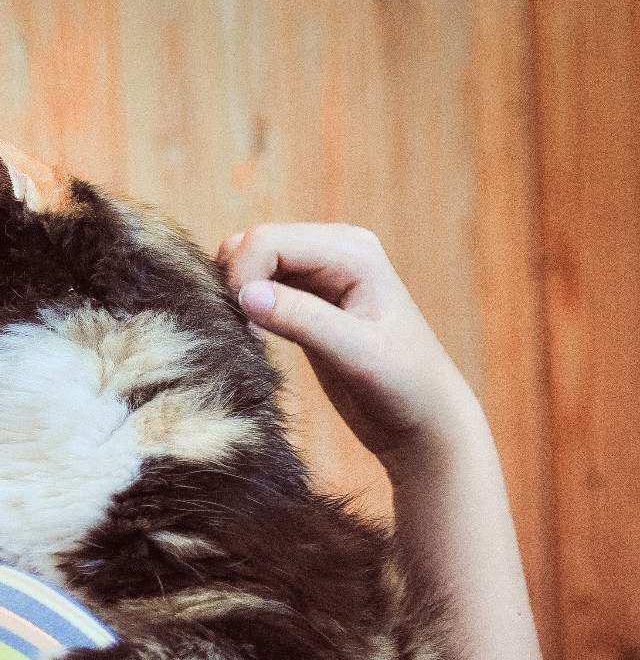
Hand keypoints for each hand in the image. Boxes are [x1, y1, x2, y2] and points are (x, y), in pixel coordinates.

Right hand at [218, 223, 481, 475]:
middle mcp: (333, 250)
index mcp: (351, 251)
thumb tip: (246, 295)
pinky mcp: (307, 298)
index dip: (242, 279)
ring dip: (238, 298)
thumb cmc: (403, 387)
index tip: (246, 331)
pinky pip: (257, 286)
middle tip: (247, 335)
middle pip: (252, 244)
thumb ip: (302, 319)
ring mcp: (319, 273)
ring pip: (250, 264)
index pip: (265, 241)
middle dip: (236, 285)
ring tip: (253, 340)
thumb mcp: (355, 355)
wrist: (424, 418)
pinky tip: (259, 342)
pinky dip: (245, 309)